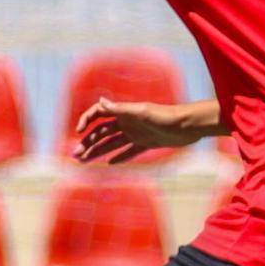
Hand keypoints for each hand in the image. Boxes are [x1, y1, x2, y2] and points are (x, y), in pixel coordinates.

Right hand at [74, 98, 204, 163]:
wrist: (188, 126)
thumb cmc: (166, 116)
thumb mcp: (142, 112)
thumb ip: (121, 109)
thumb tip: (101, 101)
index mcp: (124, 112)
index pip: (99, 114)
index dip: (87, 120)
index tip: (79, 132)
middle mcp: (127, 122)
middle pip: (102, 132)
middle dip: (88, 143)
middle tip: (76, 156)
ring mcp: (136, 134)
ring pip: (112, 144)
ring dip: (98, 152)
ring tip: (85, 161)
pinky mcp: (146, 144)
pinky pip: (129, 152)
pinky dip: (119, 157)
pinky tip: (110, 164)